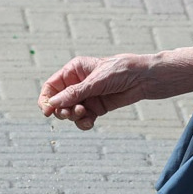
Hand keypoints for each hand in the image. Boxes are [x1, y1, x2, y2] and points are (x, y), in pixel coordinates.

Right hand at [39, 45, 192, 130]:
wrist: (146, 79)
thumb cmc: (122, 71)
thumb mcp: (97, 81)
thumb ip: (75, 93)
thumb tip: (53, 103)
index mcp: (74, 70)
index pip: (51, 86)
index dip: (46, 99)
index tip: (48, 111)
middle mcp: (78, 83)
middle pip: (58, 102)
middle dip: (62, 110)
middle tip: (71, 113)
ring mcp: (87, 96)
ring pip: (70, 112)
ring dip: (74, 117)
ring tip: (84, 115)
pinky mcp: (97, 107)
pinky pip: (84, 119)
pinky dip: (84, 123)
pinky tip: (90, 122)